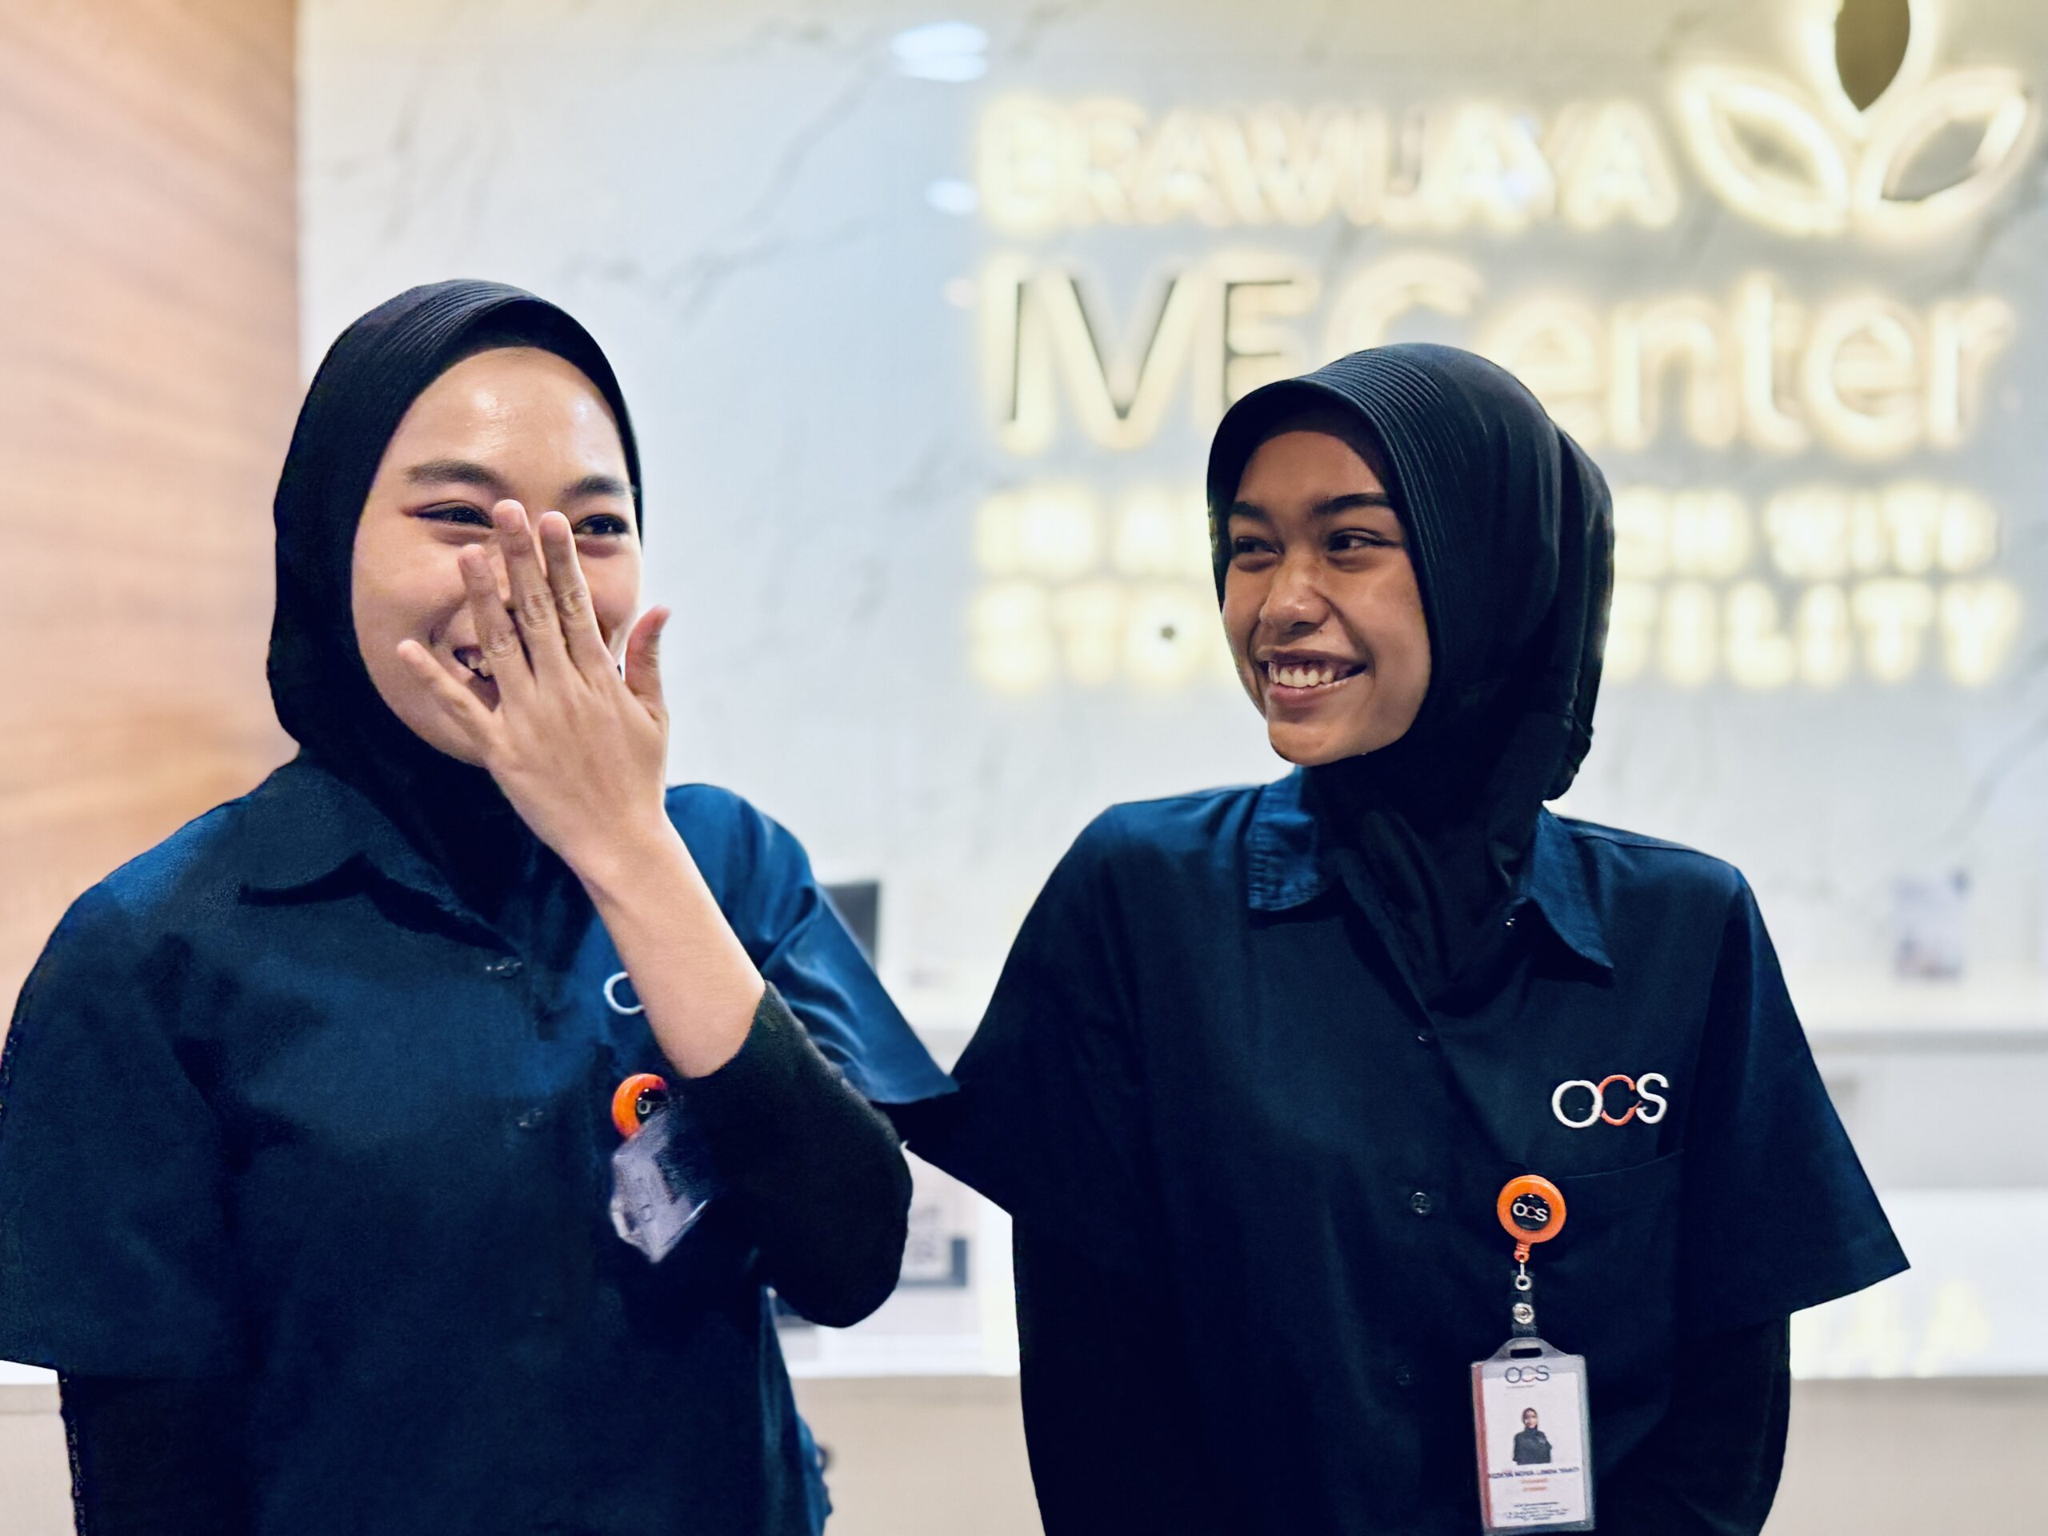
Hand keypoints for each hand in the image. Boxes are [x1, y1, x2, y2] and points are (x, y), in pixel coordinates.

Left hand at [396, 499, 672, 872]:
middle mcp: (563, 691)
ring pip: (499, 647)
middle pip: (536, 612)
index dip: (560, 560)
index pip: (576, 605)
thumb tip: (660, 607)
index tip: (549, 520)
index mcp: (599, 679)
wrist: (620, 841)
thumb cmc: (639, 777)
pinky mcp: (502, 753)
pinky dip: (434, 679)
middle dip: (519, 558)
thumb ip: (649, 659)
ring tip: (465, 554)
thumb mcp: (656, 715)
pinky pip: (462, 710)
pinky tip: (409, 648)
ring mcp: (529, 720)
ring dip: (480, 598)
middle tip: (505, 511)